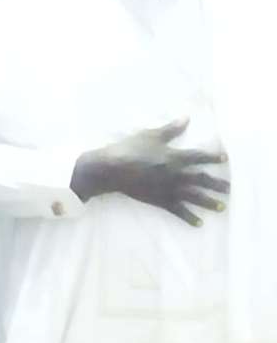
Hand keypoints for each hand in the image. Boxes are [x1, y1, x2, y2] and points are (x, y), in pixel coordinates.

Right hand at [71, 118, 228, 226]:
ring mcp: (169, 189)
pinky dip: (189, 217)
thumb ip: (170, 129)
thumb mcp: (150, 135)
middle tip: (230, 189)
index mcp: (175, 157)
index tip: (225, 159)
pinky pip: (178, 210)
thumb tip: (186, 118)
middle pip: (202, 180)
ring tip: (222, 207)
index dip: (213, 157)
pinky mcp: (160, 200)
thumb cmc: (129, 149)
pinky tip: (199, 223)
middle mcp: (176, 174)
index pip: (199, 157)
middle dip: (217, 184)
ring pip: (194, 197)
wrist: (112, 169)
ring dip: (209, 202)